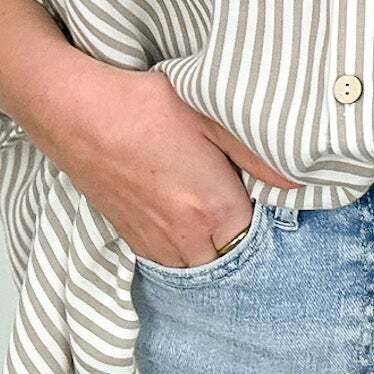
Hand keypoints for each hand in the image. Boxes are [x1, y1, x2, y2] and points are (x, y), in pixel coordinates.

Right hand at [53, 62, 295, 266]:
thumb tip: (296, 182)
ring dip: (208, 248)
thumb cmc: (145, 108)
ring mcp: (155, 244)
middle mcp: (186, 240)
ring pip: (196, 265)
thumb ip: (257, 155)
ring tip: (208, 210)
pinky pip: (167, 259)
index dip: (265, 220)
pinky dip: (180, 247)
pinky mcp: (130, 238)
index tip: (262, 199)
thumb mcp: (210, 118)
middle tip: (238, 203)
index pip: (258, 240)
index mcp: (215, 211)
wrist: (77, 113)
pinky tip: (180, 217)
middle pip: (228, 259)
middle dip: (238, 239)